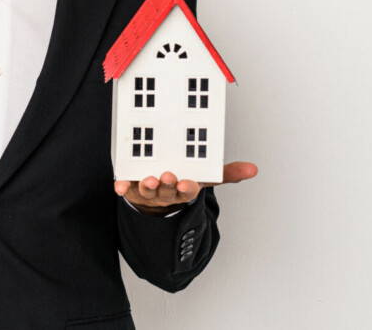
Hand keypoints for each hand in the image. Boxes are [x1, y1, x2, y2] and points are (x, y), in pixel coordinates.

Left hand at [114, 161, 257, 213]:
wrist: (158, 202)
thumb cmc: (182, 184)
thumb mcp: (204, 177)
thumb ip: (226, 173)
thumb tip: (253, 169)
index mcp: (184, 189)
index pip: (188, 190)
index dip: (187, 188)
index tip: (187, 183)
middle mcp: (166, 192)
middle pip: (167, 190)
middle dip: (168, 184)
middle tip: (167, 176)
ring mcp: (149, 192)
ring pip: (148, 190)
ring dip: (148, 185)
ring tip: (148, 179)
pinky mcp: (132, 189)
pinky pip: (126, 189)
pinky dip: (122, 188)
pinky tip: (119, 185)